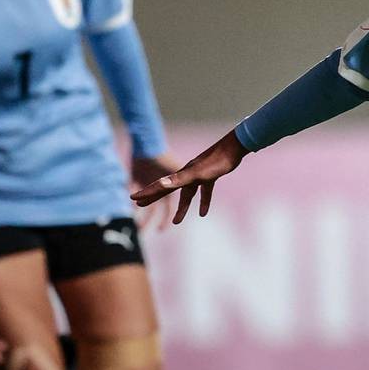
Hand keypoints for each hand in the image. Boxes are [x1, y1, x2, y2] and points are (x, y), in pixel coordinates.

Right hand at [130, 130, 248, 224]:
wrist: (236, 147)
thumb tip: (161, 183)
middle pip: (168, 188)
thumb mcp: (197, 173)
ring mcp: (199, 174)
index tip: (133, 198)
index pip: (160, 185)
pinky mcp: (211, 175)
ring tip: (176, 222)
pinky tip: (203, 213)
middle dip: (155, 198)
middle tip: (140, 206)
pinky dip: (203, 201)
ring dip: (182, 207)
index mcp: (182, 174)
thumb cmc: (217, 161)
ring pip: (186, 193)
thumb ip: (179, 179)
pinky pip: (204, 191)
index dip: (147, 192)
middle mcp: (188, 173)